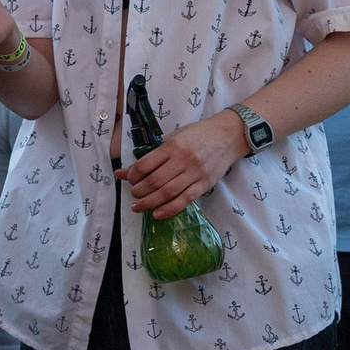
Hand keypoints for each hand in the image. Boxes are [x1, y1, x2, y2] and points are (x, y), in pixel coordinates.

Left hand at [117, 110, 247, 218]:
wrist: (228, 136)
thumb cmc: (197, 135)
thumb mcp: (172, 138)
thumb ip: (148, 156)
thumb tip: (122, 173)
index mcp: (173, 146)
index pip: (145, 165)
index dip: (132, 176)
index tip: (130, 180)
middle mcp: (184, 159)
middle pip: (154, 181)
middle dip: (138, 192)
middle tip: (133, 196)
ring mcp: (196, 173)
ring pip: (168, 193)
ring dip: (149, 203)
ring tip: (139, 207)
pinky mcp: (205, 184)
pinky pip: (185, 200)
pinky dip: (169, 209)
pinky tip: (157, 214)